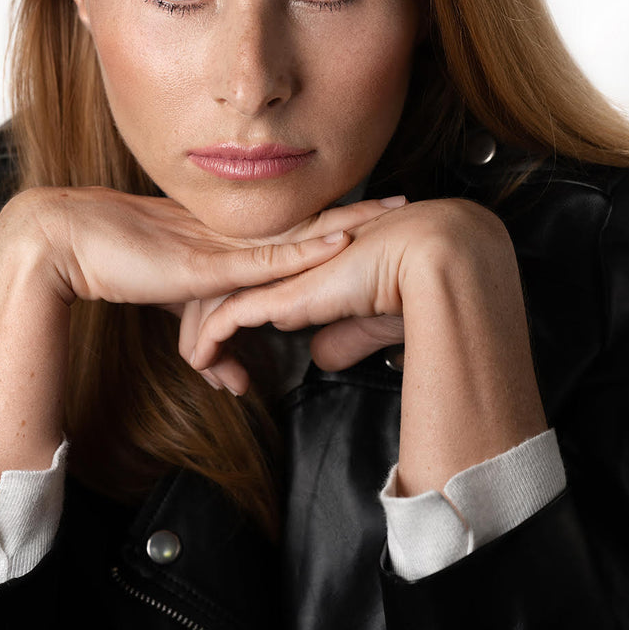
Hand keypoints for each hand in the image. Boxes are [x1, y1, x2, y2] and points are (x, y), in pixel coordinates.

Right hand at [0, 185, 392, 503]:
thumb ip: (207, 326)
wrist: (67, 243)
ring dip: (346, 224)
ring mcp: (222, 243)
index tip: (372, 208)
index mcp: (228, 235)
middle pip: (307, 219)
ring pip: (297, 232)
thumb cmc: (116, 262)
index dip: (333, 213)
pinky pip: (267, 255)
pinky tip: (339, 240)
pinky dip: (307, 248)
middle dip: (359, 211)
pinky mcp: (207, 261)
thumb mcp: (175, 297)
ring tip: (389, 215)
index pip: (293, 224)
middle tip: (404, 201)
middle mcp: (231, 234)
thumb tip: (229, 369)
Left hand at [188, 197, 547, 493]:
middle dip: (212, 332)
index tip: (238, 357)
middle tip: (215, 370)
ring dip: (206, 344)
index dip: (239, 320)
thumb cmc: (412, 284)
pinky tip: (200, 365)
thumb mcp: (370, 320)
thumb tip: (320, 355)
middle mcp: (286, 265)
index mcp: (306, 266)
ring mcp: (279, 274)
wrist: (427, 257)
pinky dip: (206, 345)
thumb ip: (342, 335)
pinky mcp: (276, 291)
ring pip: (216, 305)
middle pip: (227, 293)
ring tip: (206, 372)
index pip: (256, 289)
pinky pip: (222, 319)